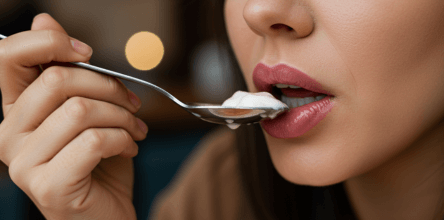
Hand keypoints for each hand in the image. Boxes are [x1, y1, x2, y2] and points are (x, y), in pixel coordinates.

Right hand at [0, 14, 146, 218]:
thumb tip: (44, 21)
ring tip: (135, 129)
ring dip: (123, 116)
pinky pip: (95, 141)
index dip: (49, 42)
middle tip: (133, 103)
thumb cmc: (99, 162)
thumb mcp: (86, 111)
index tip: (87, 51)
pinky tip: (129, 148)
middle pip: (58, 80)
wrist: (108, 212)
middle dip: (109, 86)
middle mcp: (8, 136)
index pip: (8, 58)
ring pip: (81, 110)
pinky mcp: (48, 185)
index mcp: (17, 112)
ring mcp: (24, 163)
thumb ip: (67, 71)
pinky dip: (123, 139)